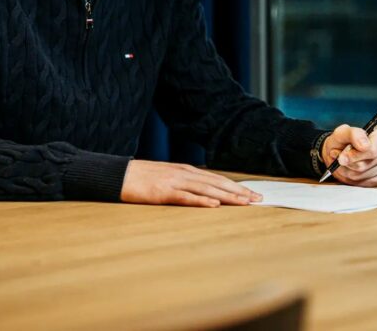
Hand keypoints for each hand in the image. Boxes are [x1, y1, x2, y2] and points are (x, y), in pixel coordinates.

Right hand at [120, 159, 262, 207]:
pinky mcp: (163, 192)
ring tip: (244, 202)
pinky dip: (201, 201)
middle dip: (239, 191)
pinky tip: (214, 205)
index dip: (236, 186)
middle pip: (217, 183)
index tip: (252, 193)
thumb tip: (204, 192)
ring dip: (227, 196)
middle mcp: (184, 174)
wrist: (119, 174)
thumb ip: (186, 182)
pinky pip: (186, 197)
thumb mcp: (168, 177)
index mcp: (186, 171)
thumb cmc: (143, 178)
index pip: (217, 179)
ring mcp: (174, 182)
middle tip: (258, 199)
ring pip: (206, 189)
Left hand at [321, 124, 376, 187]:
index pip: (373, 150)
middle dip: (348, 162)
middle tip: (339, 158)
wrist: (338, 153)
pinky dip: (349, 177)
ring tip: (342, 162)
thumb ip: (353, 134)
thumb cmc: (342, 141)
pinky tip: (348, 169)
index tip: (342, 156)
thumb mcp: (342, 133)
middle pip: (365, 164)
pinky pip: (361, 182)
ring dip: (346, 170)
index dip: (355, 154)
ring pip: (361, 174)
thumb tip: (364, 145)